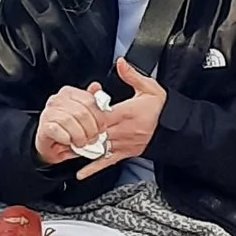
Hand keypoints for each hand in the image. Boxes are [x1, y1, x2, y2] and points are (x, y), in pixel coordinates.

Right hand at [34, 85, 110, 167]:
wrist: (53, 146)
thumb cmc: (70, 130)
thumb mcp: (86, 115)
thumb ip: (92, 102)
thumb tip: (96, 87)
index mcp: (69, 93)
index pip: (89, 100)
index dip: (99, 117)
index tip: (101, 129)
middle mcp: (57, 100)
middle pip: (81, 112)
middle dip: (91, 130)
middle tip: (93, 139)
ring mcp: (48, 112)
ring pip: (69, 121)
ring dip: (79, 136)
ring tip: (82, 143)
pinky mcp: (43, 126)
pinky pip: (57, 130)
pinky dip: (66, 138)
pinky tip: (69, 141)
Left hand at [74, 54, 165, 181]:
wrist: (175, 128)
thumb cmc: (162, 108)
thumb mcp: (149, 87)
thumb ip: (131, 75)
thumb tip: (120, 62)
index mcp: (127, 113)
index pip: (101, 115)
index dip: (87, 115)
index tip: (74, 112)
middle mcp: (123, 130)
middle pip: (95, 132)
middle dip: (78, 133)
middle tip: (59, 133)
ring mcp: (123, 143)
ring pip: (98, 148)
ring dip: (80, 150)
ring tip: (62, 151)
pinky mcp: (125, 153)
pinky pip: (107, 162)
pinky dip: (93, 168)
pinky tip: (81, 173)